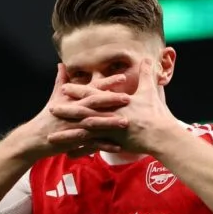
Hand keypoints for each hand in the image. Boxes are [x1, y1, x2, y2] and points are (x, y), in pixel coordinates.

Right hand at [16, 64, 127, 159]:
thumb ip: (61, 81)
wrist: (34, 138)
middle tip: (128, 98)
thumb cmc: (46, 117)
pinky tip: (118, 146)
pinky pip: (91, 144)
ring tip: (126, 122)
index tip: (123, 77)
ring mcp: (73, 126)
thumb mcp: (54, 98)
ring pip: (94, 123)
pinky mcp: (73, 141)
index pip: (91, 87)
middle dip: (111, 100)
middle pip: (93, 103)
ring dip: (110, 123)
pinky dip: (104, 145)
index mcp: (71, 99)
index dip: (106, 82)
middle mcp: (73, 110)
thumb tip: (61, 64)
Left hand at [48, 59, 177, 154]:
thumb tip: (147, 59)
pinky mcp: (113, 143)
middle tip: (51, 108)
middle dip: (66, 110)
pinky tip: (69, 154)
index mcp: (115, 102)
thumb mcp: (150, 91)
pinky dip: (81, 151)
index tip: (64, 87)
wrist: (162, 135)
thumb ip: (146, 75)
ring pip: (84, 131)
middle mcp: (109, 115)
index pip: (93, 94)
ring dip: (67, 133)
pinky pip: (93, 148)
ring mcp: (110, 129)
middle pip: (83, 111)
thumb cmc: (157, 114)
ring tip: (52, 135)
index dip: (78, 90)